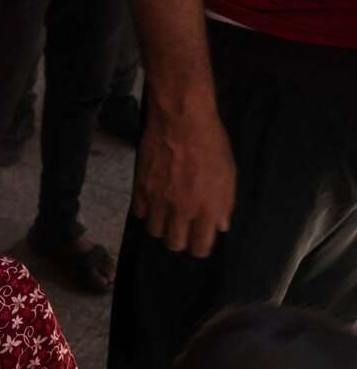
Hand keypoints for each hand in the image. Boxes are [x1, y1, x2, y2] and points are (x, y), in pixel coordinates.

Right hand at [132, 89, 236, 257]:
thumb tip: (221, 224)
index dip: (200, 247)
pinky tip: (154, 202)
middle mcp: (181, 210)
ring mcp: (158, 200)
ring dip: (162, 227)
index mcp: (207, 208)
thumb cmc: (209, 144)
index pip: (200, 247)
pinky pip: (140, 213)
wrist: (181, 121)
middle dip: (180, 241)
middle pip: (174, 244)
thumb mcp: (228, 174)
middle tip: (182, 230)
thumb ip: (225, 204)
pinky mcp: (141, 189)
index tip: (200, 242)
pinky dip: (146, 211)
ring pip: (155, 231)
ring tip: (167, 216)